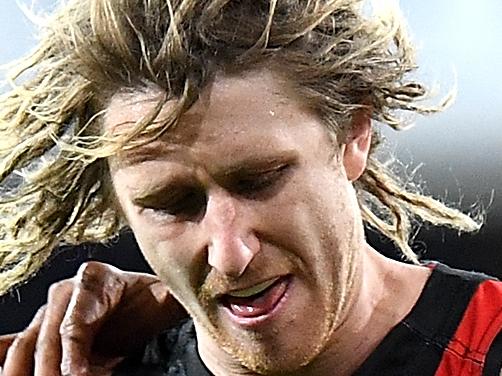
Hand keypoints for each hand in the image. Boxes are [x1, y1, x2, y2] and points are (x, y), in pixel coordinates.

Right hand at [0, 261, 185, 375]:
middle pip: (48, 336)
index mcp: (96, 278)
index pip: (75, 324)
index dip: (73, 355)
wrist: (146, 303)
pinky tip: (4, 370)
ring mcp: (50, 308)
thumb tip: (161, 308)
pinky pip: (13, 342)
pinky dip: (4, 357)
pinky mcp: (42, 326)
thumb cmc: (155, 301)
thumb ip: (165, 302)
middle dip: (52, 368)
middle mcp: (67, 290)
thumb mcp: (165, 301)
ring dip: (27, 370)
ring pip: (26, 343)